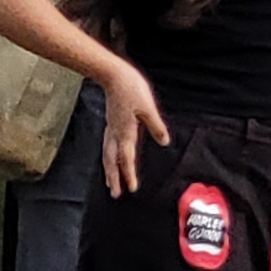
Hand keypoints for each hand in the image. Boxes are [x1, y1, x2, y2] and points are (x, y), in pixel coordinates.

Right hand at [100, 63, 169, 194]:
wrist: (113, 76)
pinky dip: (107, 157)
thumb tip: (164, 142)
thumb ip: (156, 126)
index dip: (129, 174)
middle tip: (115, 194)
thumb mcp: (149, 108)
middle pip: (112, 161)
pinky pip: (106, 146)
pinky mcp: (110, 122)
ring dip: (109, 170)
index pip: (127, 158)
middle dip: (114, 178)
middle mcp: (115, 133)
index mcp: (125, 132)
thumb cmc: (132, 89)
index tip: (132, 189)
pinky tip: (109, 158)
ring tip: (109, 182)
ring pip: (107, 155)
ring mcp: (110, 128)